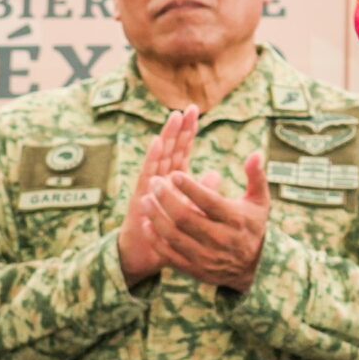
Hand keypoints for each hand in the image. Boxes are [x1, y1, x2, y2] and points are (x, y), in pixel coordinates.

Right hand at [118, 106, 198, 284]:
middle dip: (180, 128)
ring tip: (175, 118)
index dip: (188, 133)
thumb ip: (202, 193)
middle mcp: (160, 178)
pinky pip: (149, 173)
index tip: (196, 113)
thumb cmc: (169, 232)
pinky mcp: (142, 195)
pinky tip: (159, 142)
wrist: (145, 252)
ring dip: (168, 136)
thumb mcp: (191, 210)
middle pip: (171, 148)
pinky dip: (154, 157)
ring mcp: (150, 185)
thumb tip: (216, 174)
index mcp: (172, 180)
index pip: (182, 151)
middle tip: (190, 108)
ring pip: (160, 156)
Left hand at [143, 153, 271, 292]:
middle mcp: (220, 239)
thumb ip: (256, 176)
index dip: (189, 187)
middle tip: (154, 182)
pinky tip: (147, 223)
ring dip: (156, 216)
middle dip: (166, 198)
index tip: (174, 174)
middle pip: (186, 218)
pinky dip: (155, 239)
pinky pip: (169, 254)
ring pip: (174, 236)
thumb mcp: (259, 201)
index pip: (209, 201)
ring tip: (145, 199)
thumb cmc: (252, 226)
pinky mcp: (194, 269)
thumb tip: (256, 153)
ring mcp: (206, 257)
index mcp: (235, 220)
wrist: (253, 267)